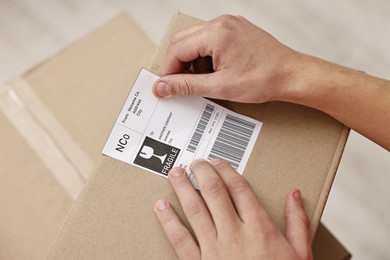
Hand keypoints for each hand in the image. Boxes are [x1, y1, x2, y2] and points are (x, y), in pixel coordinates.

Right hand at [153, 15, 300, 102]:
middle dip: (179, 65)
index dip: (168, 71)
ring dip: (194, 62)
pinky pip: (211, 40)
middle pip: (183, 41)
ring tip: (209, 80)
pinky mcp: (236, 30)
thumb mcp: (220, 87)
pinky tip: (218, 72)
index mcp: (216, 33)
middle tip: (183, 85)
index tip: (166, 87)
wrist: (291, 75)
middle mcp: (221, 23)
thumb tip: (162, 87)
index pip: (177, 49)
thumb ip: (186, 86)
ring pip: (196, 41)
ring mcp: (230, 24)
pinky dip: (207, 57)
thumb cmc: (264, 79)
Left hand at [154, 159, 311, 259]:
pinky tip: (162, 207)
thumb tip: (295, 196)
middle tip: (195, 162)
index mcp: (260, 229)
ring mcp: (215, 250)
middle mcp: (235, 235)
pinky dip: (169, 221)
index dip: (226, 170)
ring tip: (175, 173)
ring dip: (183, 189)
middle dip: (202, 173)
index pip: (239, 188)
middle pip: (214, 193)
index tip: (218, 162)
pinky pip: (180, 240)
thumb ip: (297, 222)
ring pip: (195, 210)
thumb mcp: (300, 253)